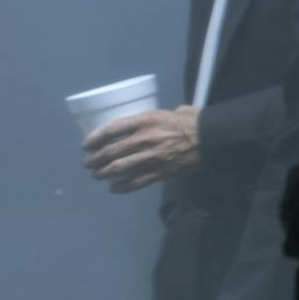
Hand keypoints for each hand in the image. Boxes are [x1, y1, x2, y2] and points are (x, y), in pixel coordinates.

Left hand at [81, 106, 200, 190]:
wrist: (212, 137)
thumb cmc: (192, 121)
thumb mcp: (171, 111)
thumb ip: (153, 117)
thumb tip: (144, 122)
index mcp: (146, 121)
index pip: (112, 130)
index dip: (94, 139)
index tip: (86, 146)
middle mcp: (145, 139)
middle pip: (112, 152)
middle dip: (96, 159)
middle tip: (89, 164)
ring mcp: (152, 157)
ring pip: (120, 168)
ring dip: (104, 173)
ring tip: (98, 175)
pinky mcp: (161, 172)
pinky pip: (136, 182)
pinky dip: (121, 187)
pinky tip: (113, 188)